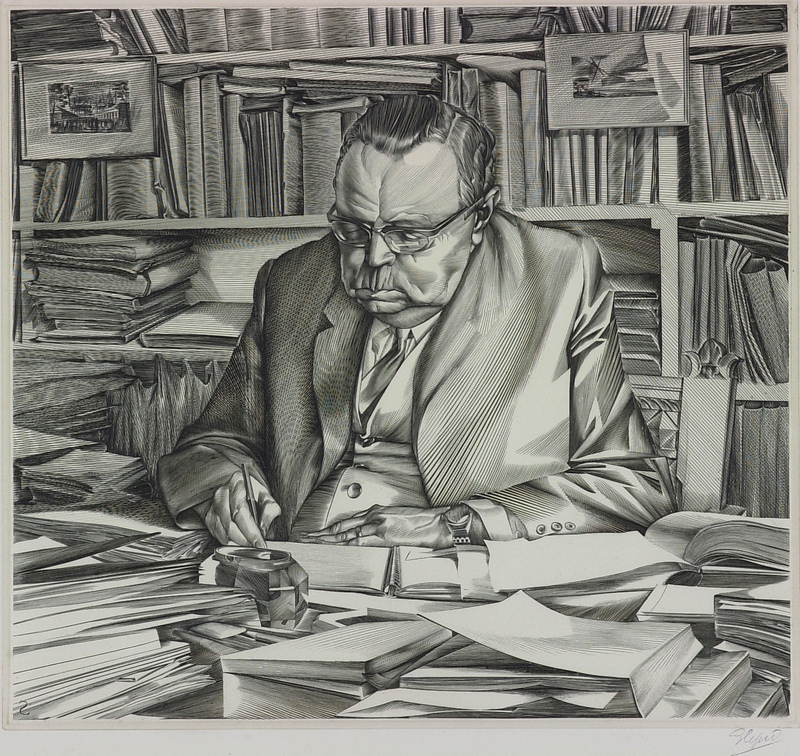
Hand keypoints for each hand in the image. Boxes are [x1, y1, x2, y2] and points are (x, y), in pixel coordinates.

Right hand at [197, 470, 280, 547]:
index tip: (259, 543)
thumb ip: (270, 509)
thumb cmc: (253, 491)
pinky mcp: (209, 516)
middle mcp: (222, 494)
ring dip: (236, 542)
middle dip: (244, 540)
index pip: (240, 511)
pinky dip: (228, 541)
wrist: (240, 486)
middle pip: (230, 524)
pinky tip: (239, 542)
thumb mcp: (266, 495)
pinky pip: (217, 534)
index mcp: (237, 484)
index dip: (250, 531)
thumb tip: (264, 527)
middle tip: (255, 547)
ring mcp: (213, 505)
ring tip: (249, 546)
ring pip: (222, 531)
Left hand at [301, 505, 450, 548]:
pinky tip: (334, 544)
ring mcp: (377, 523)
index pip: (348, 521)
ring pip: (346, 531)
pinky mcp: (383, 532)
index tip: (319, 533)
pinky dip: (345, 541)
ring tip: (313, 541)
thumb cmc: (420, 523)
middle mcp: (373, 515)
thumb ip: (380, 527)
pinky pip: (359, 538)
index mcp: (376, 512)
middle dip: (323, 532)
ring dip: (328, 537)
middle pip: (342, 526)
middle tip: (306, 536)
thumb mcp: (396, 521)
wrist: (435, 523)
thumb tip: (368, 534)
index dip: (332, 528)